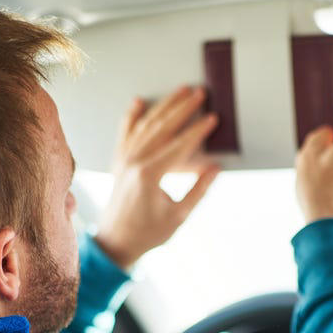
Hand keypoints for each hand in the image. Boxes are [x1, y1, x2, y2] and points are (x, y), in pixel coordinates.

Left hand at [95, 85, 221, 269]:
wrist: (116, 241)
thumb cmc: (149, 232)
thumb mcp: (179, 215)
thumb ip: (198, 190)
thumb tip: (217, 167)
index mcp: (149, 174)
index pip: (179, 145)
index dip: (198, 131)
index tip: (213, 118)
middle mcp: (133, 162)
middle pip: (162, 127)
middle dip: (183, 108)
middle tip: (200, 93)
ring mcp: (123, 160)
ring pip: (145, 125)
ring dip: (164, 106)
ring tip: (181, 91)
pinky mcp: (118, 162)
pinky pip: (125, 132)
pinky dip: (131, 116)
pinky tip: (139, 101)